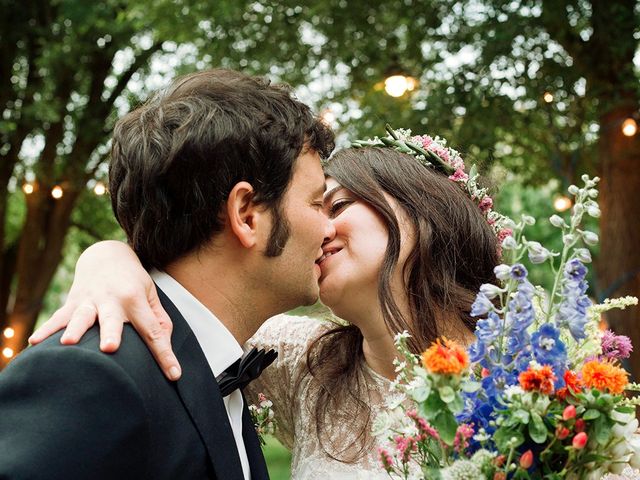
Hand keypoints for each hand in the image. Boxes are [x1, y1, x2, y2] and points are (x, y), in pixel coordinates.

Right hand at [29, 241, 181, 380]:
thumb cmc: (133, 282)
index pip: (153, 331)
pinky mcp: (73, 302)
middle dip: (110, 333)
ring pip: (82, 316)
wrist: (106, 255)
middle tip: (110, 348)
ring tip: (69, 344)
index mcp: (136, 300)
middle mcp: (112, 299)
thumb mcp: (151, 295)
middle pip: (112, 319)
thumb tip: (166, 343)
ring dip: (75, 330)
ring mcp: (90, 300)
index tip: (174, 374)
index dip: (164, 354)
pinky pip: (58, 317)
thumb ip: (159, 320)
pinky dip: (47, 329)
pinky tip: (35, 343)